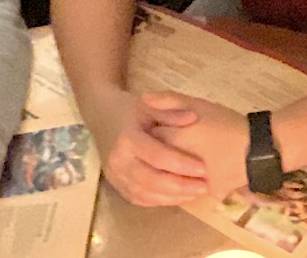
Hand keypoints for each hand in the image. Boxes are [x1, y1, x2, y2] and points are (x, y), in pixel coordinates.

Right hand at [97, 88, 206, 205]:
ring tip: (195, 193)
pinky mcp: (115, 184)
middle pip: (151, 180)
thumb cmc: (130, 109)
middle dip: (180, 187)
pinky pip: (138, 198)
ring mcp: (115, 175)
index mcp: (127, 139)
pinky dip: (159, 201)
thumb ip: (170, 112)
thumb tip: (193, 118)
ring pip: (145, 194)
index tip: (203, 168)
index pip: (157, 156)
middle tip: (204, 187)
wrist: (101, 115)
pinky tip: (177, 197)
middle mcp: (118, 160)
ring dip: (172, 197)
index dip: (181, 164)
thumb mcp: (150, 104)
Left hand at [151, 94, 249, 199]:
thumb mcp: (200, 104)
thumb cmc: (228, 123)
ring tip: (176, 162)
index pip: (150, 137)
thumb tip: (143, 98)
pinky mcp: (204, 194)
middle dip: (157, 155)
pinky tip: (181, 180)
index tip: (159, 129)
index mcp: (177, 138)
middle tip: (168, 147)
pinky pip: (181, 194)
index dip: (154, 133)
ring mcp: (193, 181)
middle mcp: (180, 162)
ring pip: (166, 180)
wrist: (259, 148)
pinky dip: (177, 188)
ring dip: (164, 174)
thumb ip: (170, 99)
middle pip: (155, 161)